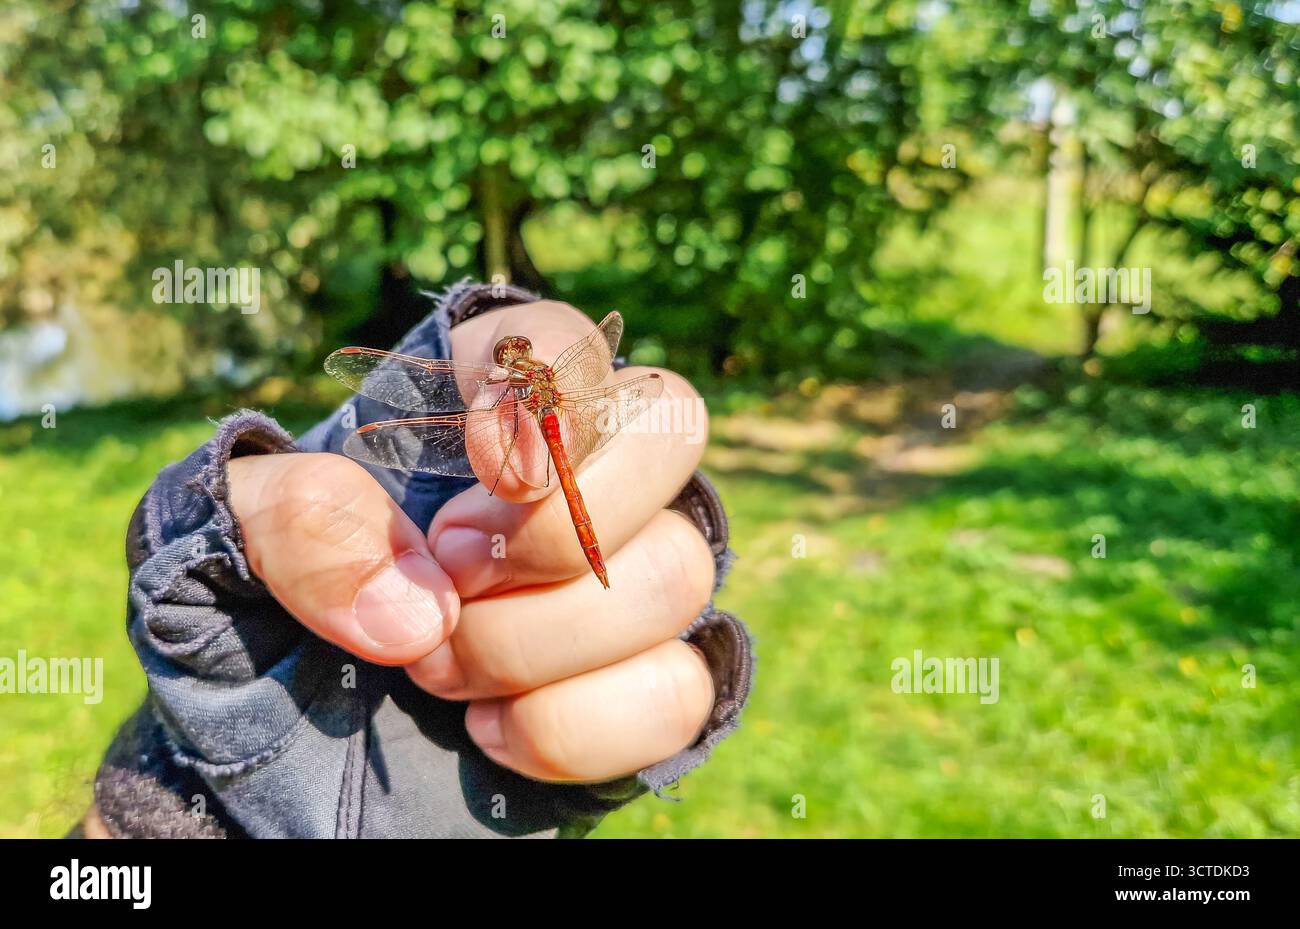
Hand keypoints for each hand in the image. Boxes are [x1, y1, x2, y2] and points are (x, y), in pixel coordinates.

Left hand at [228, 301, 715, 782]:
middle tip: (453, 573)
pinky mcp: (643, 685)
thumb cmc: (274, 601)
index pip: (571, 342)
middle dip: (559, 521)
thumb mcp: (232, 536)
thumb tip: (422, 608)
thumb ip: (297, 521)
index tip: (478, 461)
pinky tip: (490, 730)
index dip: (545, 390)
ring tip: (439, 669)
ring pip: (677, 573)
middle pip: (673, 433)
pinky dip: (575, 723)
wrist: (288, 739)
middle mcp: (584, 480)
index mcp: (490, 406)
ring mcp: (626, 583)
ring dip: (541, 637)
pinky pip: (676, 691)